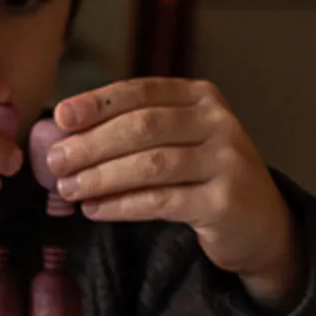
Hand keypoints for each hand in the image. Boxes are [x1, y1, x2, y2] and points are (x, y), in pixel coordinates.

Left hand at [48, 78, 298, 308]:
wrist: (260, 223)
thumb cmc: (204, 176)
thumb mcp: (179, 140)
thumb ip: (134, 129)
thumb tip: (64, 133)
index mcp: (201, 97)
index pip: (141, 91)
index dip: (97, 103)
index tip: (60, 117)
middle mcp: (218, 122)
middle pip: (142, 126)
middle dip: (91, 144)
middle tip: (55, 162)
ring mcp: (226, 161)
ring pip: (150, 165)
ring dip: (101, 177)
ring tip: (68, 189)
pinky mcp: (224, 202)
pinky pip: (162, 202)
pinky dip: (122, 206)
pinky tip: (95, 210)